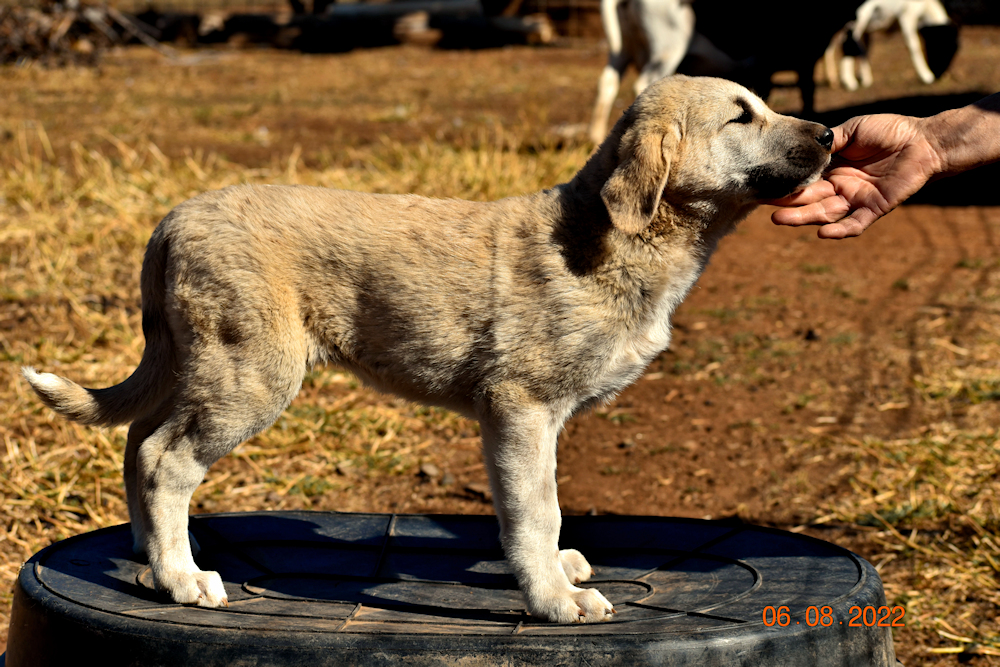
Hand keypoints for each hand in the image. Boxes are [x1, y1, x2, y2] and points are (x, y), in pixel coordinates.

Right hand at [768, 114, 942, 238]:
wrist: (924, 141)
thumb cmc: (890, 130)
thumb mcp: (852, 129)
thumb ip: (829, 140)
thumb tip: (804, 148)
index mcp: (832, 169)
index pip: (804, 180)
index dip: (787, 184)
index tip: (765, 186)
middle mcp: (840, 187)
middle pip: (809, 200)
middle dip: (787, 204)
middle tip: (766, 206)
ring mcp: (855, 199)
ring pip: (824, 213)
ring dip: (803, 218)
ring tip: (780, 220)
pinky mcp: (874, 208)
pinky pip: (854, 224)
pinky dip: (839, 231)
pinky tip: (823, 233)